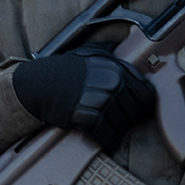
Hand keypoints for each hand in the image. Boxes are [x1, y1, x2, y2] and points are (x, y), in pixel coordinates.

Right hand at [12, 45, 154, 150]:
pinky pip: (110, 137)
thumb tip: (128, 44)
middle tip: (118, 118)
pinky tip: (104, 137)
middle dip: (129, 117)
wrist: (39, 87)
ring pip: (124, 126)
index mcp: (116, 70)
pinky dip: (109, 140)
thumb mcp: (87, 52)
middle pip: (137, 112)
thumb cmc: (63, 70)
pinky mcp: (91, 121)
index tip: (136, 108)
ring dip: (117, 129)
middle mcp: (112, 86)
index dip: (142, 103)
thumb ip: (110, 50)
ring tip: (107, 125)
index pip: (146, 93)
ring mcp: (102, 103)